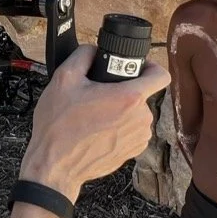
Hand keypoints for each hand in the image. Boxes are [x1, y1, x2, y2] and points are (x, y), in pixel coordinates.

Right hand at [19, 46, 169, 201]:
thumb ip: (83, 56)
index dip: (149, 66)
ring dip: (121, 111)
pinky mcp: (133, 152)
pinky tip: (98, 131)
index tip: (135, 68)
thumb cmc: (59, 127)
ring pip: (136, 114)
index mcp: (130, 99)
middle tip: (98, 96)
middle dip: (123, 91)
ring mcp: (139, 138)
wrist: (55, 167)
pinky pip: (132, 131)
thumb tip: (93, 50)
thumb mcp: (63, 79)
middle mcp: (141, 119)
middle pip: (142, 94)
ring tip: (95, 116)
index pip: (161, 75)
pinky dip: (119, 128)